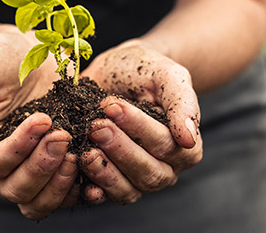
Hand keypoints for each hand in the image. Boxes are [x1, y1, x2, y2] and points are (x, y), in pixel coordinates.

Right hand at [0, 27, 80, 219]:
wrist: (26, 51)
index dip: (19, 148)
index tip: (42, 118)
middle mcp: (4, 167)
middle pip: (18, 190)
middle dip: (42, 167)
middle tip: (62, 135)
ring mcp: (33, 169)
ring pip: (41, 201)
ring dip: (60, 184)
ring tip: (79, 153)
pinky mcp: (60, 165)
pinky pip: (69, 192)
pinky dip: (82, 186)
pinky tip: (96, 165)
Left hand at [77, 40, 202, 204]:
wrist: (117, 71)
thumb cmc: (146, 71)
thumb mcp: (167, 75)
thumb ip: (182, 102)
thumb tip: (188, 138)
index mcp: (186, 147)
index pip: (166, 144)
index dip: (138, 128)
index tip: (112, 106)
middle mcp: (165, 169)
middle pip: (148, 172)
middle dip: (119, 149)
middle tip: (96, 126)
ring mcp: (137, 180)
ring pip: (127, 190)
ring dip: (104, 171)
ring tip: (84, 150)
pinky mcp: (110, 183)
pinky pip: (104, 196)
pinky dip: (90, 188)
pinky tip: (77, 171)